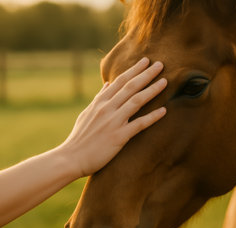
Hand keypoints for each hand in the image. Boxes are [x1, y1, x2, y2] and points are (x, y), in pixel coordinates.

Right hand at [60, 57, 166, 177]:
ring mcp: (113, 122)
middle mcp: (107, 108)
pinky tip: (164, 111)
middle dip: (146, 74)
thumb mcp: (86, 113)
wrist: (71, 158)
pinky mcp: (118, 137)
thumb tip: (106, 85)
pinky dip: (152, 117)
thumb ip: (98, 99)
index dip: (134, 70)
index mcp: (99, 102)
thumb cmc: (79, 138)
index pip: (119, 81)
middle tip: (160, 64)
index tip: (145, 61)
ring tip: (165, 81)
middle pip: (130, 87)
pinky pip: (138, 124)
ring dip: (152, 90)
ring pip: (136, 101)